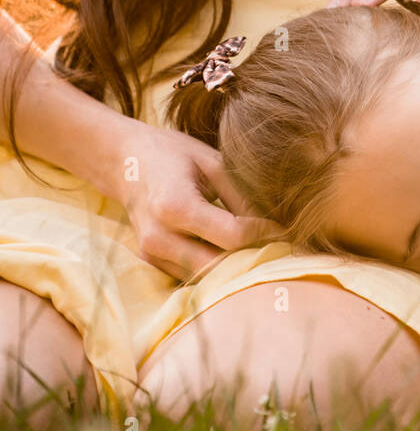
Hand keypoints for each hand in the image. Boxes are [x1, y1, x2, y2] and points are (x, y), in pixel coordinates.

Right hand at [112, 122, 285, 280]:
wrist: (124, 161)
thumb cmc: (173, 154)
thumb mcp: (212, 163)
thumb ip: (241, 196)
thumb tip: (272, 226)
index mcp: (175, 206)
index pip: (232, 236)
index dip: (263, 234)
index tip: (283, 227)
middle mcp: (159, 236)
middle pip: (219, 265)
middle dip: (251, 258)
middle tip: (277, 246)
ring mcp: (151, 253)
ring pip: (205, 276)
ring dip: (233, 267)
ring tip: (257, 250)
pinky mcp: (150, 260)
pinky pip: (190, 273)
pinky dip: (213, 267)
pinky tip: (230, 252)